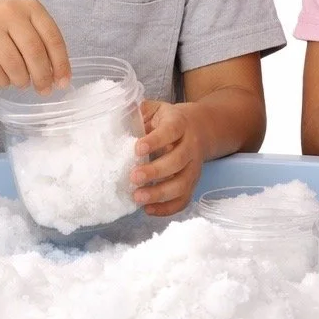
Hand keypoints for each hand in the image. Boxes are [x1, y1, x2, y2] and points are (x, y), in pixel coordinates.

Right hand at [0, 0, 69, 93]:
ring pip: (14, 64)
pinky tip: (4, 80)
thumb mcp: (22, 21)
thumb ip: (40, 42)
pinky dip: (2, 81)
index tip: (63, 82)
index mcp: (30, 6)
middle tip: (43, 90)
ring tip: (21, 82)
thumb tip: (58, 77)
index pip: (53, 38)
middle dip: (42, 76)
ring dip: (21, 80)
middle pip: (34, 52)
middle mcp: (10, 12)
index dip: (61, 64)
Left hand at [131, 100, 204, 216]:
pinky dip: (167, 208)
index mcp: (179, 124)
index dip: (155, 141)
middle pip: (178, 161)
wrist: (199, 128)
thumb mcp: (156, 109)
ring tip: (137, 197)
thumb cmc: (168, 120)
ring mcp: (193, 167)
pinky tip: (148, 209)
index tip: (137, 149)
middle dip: (155, 171)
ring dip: (160, 193)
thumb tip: (119, 114)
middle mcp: (190, 146)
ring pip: (182, 184)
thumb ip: (139, 111)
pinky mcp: (192, 183)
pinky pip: (184, 199)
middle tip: (133, 177)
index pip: (171, 131)